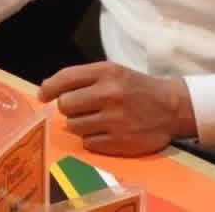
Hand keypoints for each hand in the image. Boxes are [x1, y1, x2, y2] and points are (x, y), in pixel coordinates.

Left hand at [38, 62, 195, 156]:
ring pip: (74, 126)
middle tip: (79, 108)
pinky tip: (105, 132)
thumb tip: (47, 90)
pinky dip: (92, 139)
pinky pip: (88, 143)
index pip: (65, 78)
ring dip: (79, 124)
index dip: (49, 88)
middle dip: (68, 107)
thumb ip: (81, 77)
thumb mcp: (112, 71)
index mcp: (106, 72)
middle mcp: (110, 94)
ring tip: (95, 119)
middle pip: (66, 105)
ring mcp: (116, 120)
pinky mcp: (121, 142)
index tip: (43, 95)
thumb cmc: (135, 87)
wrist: (171, 107)